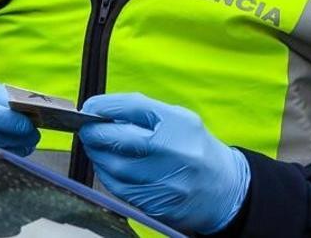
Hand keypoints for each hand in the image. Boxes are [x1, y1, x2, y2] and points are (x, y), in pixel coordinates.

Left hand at [79, 93, 249, 234]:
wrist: (225, 190)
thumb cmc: (196, 148)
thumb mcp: (179, 119)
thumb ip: (143, 113)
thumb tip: (103, 111)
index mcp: (178, 123)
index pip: (131, 107)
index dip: (103, 106)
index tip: (89, 107)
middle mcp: (171, 151)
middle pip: (117, 139)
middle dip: (94, 132)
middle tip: (86, 129)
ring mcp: (163, 181)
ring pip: (113, 167)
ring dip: (97, 155)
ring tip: (95, 146)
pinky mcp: (155, 203)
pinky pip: (119, 188)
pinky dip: (107, 175)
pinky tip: (107, 166)